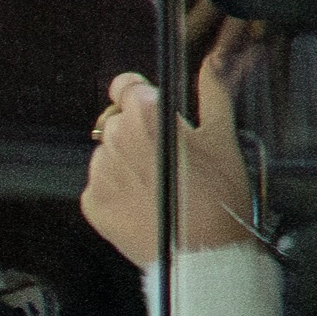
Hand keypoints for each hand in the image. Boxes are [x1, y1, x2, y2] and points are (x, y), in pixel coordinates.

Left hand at [80, 43, 262, 271]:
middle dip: (139, 132)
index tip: (152, 107)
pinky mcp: (92, 202)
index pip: (126, 86)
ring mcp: (100, 172)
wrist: (203, 255)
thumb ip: (214, 92)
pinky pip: (100, 186)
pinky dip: (118, 192)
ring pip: (109, 154)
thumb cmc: (219, 198)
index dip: (141, 94)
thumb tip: (215, 60)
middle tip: (170, 158)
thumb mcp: (224, 138)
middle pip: (118, 121)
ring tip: (161, 186)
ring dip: (128, 162)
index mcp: (145, 115)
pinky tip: (145, 204)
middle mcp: (114, 138)